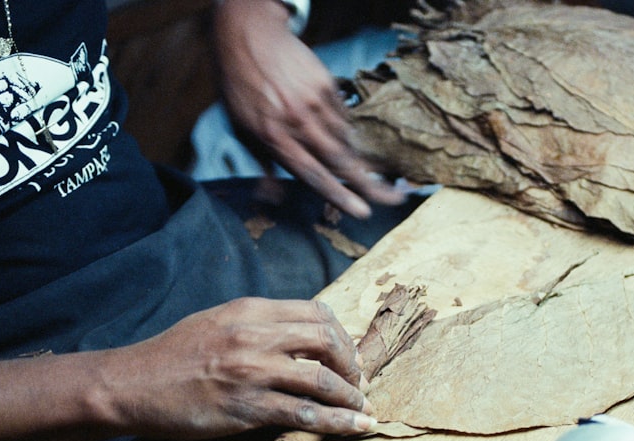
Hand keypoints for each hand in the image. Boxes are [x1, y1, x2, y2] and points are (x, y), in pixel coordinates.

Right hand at [100, 297, 373, 439]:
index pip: (316, 312)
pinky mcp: (245, 407)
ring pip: (322, 381)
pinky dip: (339, 422)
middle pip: (327, 341)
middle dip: (353, 364)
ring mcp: (251, 372)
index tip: (349, 354)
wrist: (129, 385)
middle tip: (359, 382)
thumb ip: (258, 326)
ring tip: (363, 409)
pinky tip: (357, 428)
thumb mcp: (218, 323)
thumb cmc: (172, 357)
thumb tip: (300, 338)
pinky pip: (305, 415)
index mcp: (250, 311)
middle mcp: (254, 336)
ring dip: (352, 397)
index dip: (343, 334)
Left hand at [213, 0, 403, 217]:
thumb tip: (272, 197)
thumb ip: (262, 164)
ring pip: (345, 140)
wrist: (247, 34)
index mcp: (272, 137)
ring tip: (366, 171)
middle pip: (341, 161)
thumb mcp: (240, 128)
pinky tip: (340, 135)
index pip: (311, 174)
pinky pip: (343, 117)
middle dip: (370, 186)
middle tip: (393, 199)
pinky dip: (344, 131)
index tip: (363, 212)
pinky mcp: (326, 84)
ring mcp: (314, 101)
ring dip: (357, 160)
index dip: (339, 196)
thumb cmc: (240, 86)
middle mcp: (296, 121)